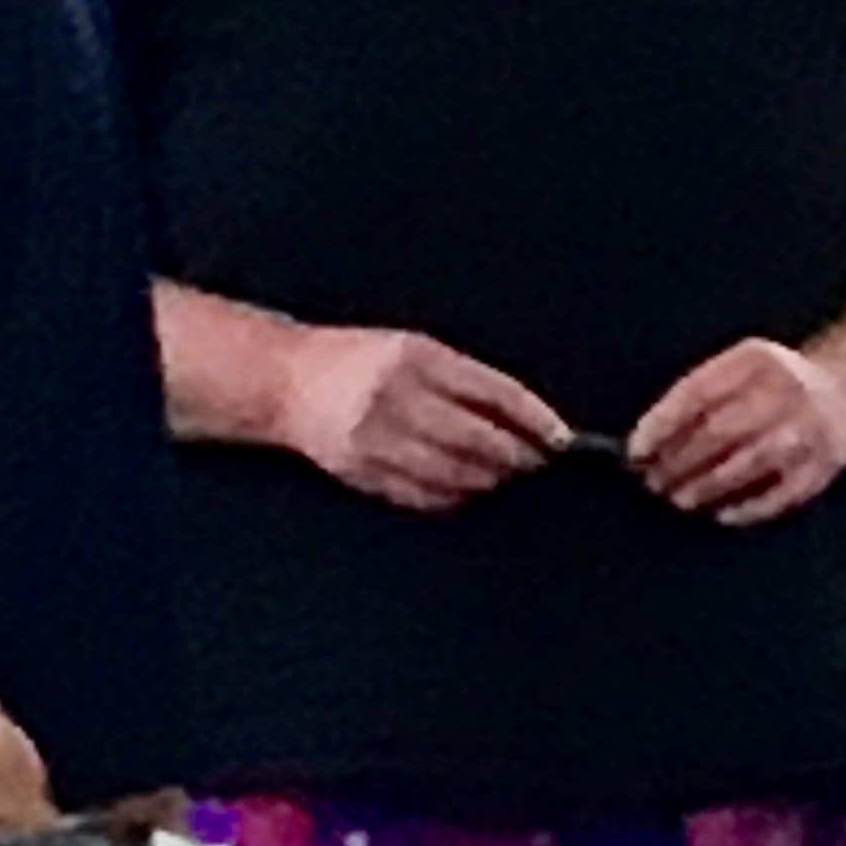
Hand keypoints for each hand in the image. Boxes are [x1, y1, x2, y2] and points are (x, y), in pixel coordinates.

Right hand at [273, 328, 566, 511]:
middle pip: (478, 439)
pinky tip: (467, 489)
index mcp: (414, 358)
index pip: (494, 392)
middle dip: (517, 456)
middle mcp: (395, 399)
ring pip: (454, 474)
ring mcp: (375, 440)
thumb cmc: (357, 359)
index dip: (535, 419)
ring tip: (505, 475)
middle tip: (538, 461)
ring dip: (489, 479)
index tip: (561, 436)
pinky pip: (422, 495)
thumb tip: (525, 417)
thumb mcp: (414, 348)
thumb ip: (466, 380)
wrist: (284, 382)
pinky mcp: (361, 473)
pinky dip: (454, 497)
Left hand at [631, 339, 845, 526]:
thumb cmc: (772, 385)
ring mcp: (808, 430)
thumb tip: (648, 442)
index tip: (637, 451)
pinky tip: (721, 514)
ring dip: (707, 486)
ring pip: (748, 464)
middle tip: (654, 481)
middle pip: (721, 431)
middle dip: (679, 461)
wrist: (843, 393)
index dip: (663, 425)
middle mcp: (785, 391)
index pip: (699, 392)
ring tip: (680, 498)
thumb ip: (698, 394)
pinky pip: (780, 494)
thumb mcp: (738, 368)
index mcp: (756, 360)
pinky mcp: (823, 465)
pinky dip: (747, 507)